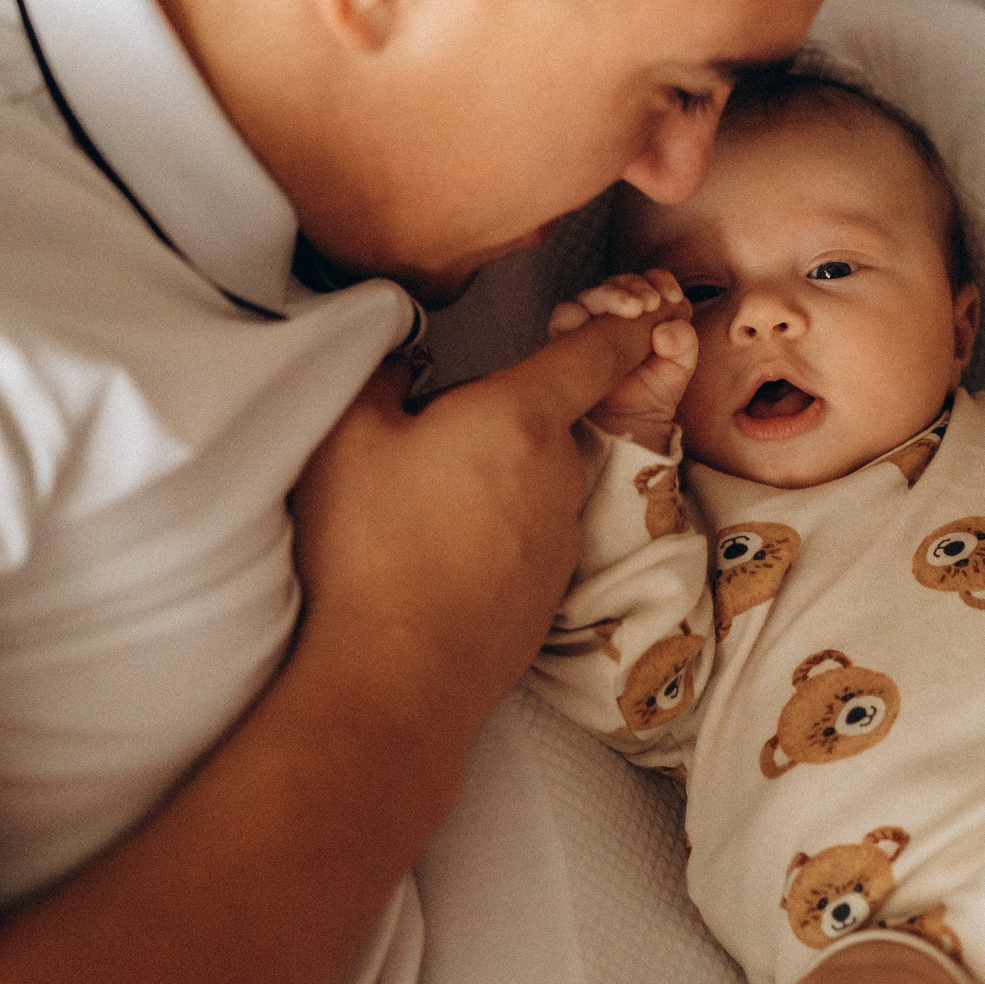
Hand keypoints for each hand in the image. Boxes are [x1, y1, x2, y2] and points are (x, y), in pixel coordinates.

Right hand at [290, 307, 666, 747]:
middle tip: (422, 442)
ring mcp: (564, 535)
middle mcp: (562, 472)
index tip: (637, 303)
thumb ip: (382, 372)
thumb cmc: (369, 548)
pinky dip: (496, 530)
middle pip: (544, 416)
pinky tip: (439, 557)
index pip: (597, 350)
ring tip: (420, 511)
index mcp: (521, 416)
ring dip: (496, 477)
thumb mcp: (346, 434)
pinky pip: (528, 533)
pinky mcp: (553, 588)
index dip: (617, 321)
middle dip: (498, 414)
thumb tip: (402, 355)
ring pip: (535, 478)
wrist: (398, 679)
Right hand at [547, 270, 698, 449]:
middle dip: (636, 287)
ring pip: (592, 294)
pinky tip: (592, 324)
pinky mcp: (565, 339)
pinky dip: (577, 313)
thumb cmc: (654, 392)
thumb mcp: (680, 366)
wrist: (629, 425)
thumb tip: (666, 328)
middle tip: (651, 304)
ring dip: (612, 295)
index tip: (672, 297)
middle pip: (619, 282)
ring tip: (634, 311)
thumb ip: (684, 342)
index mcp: (646, 312)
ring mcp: (588, 324)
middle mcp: (614, 313)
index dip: (660, 282)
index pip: (650, 282)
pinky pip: (564, 316)